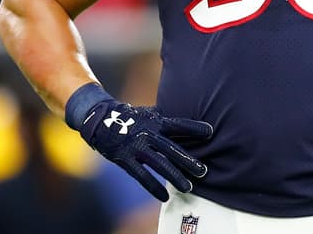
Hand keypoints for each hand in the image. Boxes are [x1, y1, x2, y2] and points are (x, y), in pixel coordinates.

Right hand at [68, 86, 212, 201]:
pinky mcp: (125, 160)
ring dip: (174, 176)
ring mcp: (136, 147)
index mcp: (156, 121)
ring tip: (189, 188)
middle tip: (203, 171)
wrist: (101, 120)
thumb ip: (167, 121)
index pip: (178, 124)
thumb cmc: (133, 118)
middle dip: (188, 160)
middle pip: (171, 148)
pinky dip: (154, 187)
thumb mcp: (150, 115)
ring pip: (159, 164)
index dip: (194, 128)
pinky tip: (165, 197)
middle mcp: (147, 134)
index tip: (210, 132)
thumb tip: (191, 123)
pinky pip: (142, 176)